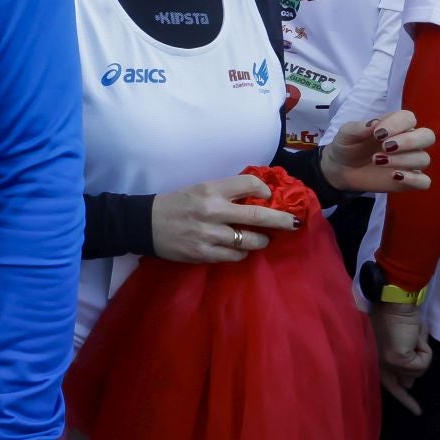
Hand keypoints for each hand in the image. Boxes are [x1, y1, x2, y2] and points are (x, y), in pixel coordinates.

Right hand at [148, 174, 296, 263]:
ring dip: (261, 241)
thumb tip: (258, 197)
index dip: (265, 190)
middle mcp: (213, 210)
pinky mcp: (204, 254)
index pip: (250, 184)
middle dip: (281, 220)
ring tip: (261, 239)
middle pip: (258, 215)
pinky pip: (235, 256)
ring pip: (250, 241)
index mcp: (211, 189)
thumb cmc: (176, 203)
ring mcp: (209, 235)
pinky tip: (238, 249)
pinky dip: (241, 252)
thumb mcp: (200, 189)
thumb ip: (226, 192)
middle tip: (294, 224)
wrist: (145, 224)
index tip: (268, 196)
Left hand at [321, 110, 433, 193]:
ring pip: (423, 159)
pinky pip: (424, 181)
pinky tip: (395, 176)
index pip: (409, 118)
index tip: (377, 133)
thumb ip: (359, 127)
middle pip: (427, 136)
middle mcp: (408, 142)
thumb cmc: (348, 145)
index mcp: (396, 126)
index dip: (397, 124)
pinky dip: (414, 179)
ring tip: (377, 161)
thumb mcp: (347, 133)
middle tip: (385, 146)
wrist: (341, 168)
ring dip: (403, 160)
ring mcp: (410, 162)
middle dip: (409, 141)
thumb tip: (374, 124)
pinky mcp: (409, 180)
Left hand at [372, 302, 430, 413]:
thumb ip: (404, 363)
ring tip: (413, 336)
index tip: (417, 412)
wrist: (395, 302)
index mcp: (374, 358)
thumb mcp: (402, 342)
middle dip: (410, 389)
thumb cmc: (397, 317)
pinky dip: (425, 350)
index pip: (387, 384)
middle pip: (399, 386)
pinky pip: (423, 363)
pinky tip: (415, 337)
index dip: (403, 398)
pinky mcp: (398, 359)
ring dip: (422, 354)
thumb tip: (409, 383)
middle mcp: (377, 363)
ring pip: (418, 371)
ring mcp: (387, 363)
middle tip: (417, 407)